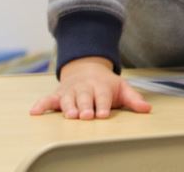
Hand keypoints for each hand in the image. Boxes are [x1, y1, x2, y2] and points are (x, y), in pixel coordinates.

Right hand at [29, 56, 150, 118]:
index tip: (103, 114)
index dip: (103, 105)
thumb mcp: (122, 88)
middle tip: (86, 116)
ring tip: (70, 115)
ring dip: (68, 107)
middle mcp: (85, 88)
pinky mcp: (58, 95)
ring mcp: (70, 91)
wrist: (87, 68)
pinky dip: (41, 105)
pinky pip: (47, 99)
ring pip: (68, 99)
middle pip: (85, 98)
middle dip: (86, 107)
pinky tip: (34, 112)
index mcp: (102, 86)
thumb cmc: (106, 84)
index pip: (103, 96)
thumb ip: (133, 99)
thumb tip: (148, 109)